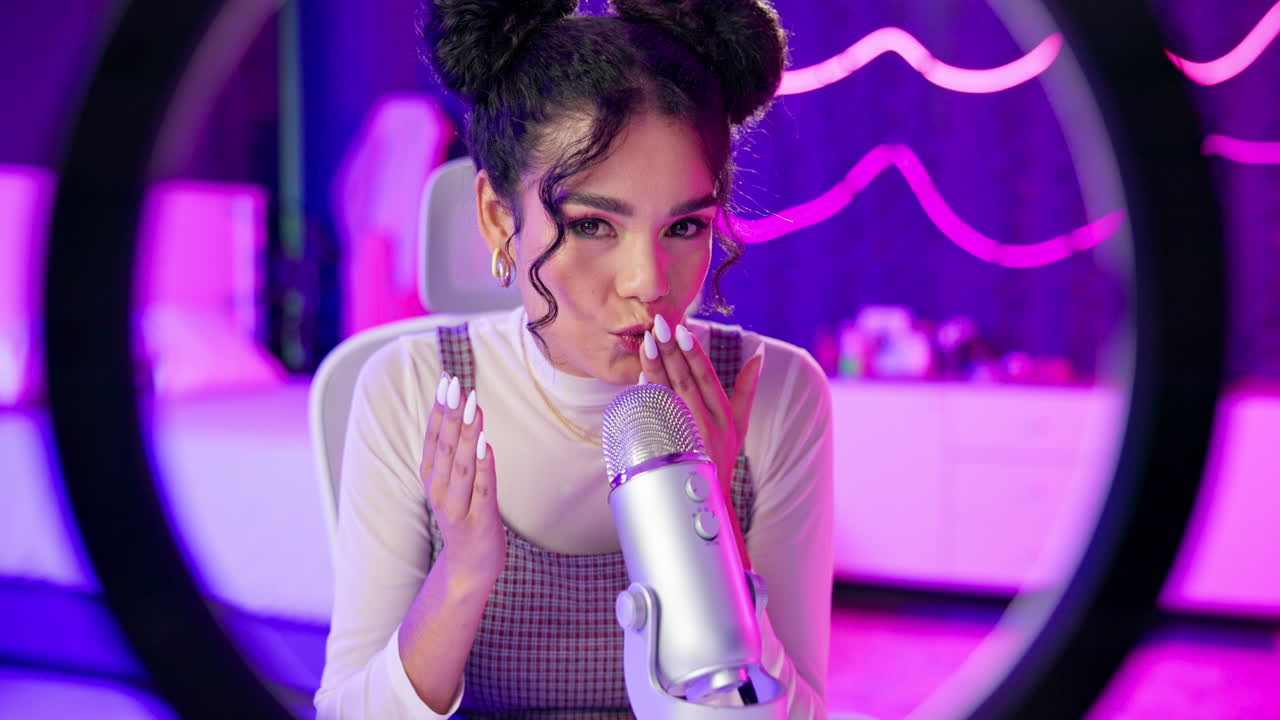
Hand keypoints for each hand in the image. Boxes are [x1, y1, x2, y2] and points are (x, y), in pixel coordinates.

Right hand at [419, 373, 504, 594]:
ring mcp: (457, 507)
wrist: (468, 569)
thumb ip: (453, 452)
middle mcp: (439, 490)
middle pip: (445, 446)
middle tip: (456, 384)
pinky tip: (486, 446)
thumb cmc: (464, 518)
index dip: (440, 408)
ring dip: (467, 434)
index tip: (446, 380)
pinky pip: (482, 490)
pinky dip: (483, 467)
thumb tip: (460, 411)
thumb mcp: (451, 483)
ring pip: (462, 465)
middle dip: (451, 413)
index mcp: (432, 478)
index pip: (434, 437)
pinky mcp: (479, 521)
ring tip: (473, 406)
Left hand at [638, 315, 764, 565]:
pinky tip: (639, 378)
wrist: (707, 498)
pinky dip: (647, 398)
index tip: (684, 330)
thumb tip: (758, 354)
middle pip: (685, 382)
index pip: (707, 378)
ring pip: (668, 397)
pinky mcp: (669, 448)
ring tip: (646, 344)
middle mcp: (706, 424)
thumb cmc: (723, 456)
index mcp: (724, 415)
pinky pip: (655, 419)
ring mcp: (686, 437)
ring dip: (656, 369)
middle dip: (671, 352)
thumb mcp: (741, 424)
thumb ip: (747, 387)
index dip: (694, 354)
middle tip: (658, 326)